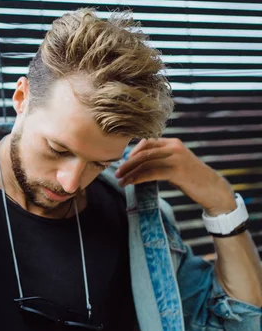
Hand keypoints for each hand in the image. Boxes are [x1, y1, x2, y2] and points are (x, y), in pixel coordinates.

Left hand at [114, 137, 235, 213]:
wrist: (213, 188)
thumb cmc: (192, 178)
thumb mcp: (176, 163)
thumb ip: (161, 159)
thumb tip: (139, 163)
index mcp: (173, 143)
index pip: (147, 142)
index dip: (133, 152)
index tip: (124, 163)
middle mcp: (174, 147)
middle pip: (144, 152)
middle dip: (128, 163)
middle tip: (117, 173)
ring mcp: (176, 158)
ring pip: (146, 163)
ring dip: (130, 172)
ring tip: (121, 181)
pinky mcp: (177, 171)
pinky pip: (152, 173)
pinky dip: (139, 178)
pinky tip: (132, 183)